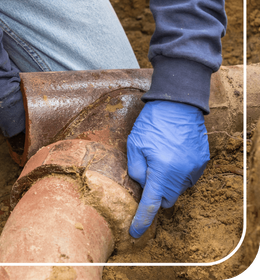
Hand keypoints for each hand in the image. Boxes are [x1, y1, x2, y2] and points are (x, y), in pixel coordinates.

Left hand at [127, 100, 209, 237]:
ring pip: (177, 188)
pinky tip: (172, 155)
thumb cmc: (152, 122)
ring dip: (167, 182)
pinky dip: (178, 173)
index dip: (141, 221)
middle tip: (147, 175)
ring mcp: (194, 168)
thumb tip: (142, 185)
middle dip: (155, 194)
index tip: (135, 233)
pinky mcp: (202, 162)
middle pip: (166, 199)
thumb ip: (135, 169)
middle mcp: (180, 174)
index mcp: (161, 171)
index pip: (150, 204)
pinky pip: (188, 177)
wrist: (178, 103)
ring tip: (160, 159)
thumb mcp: (134, 144)